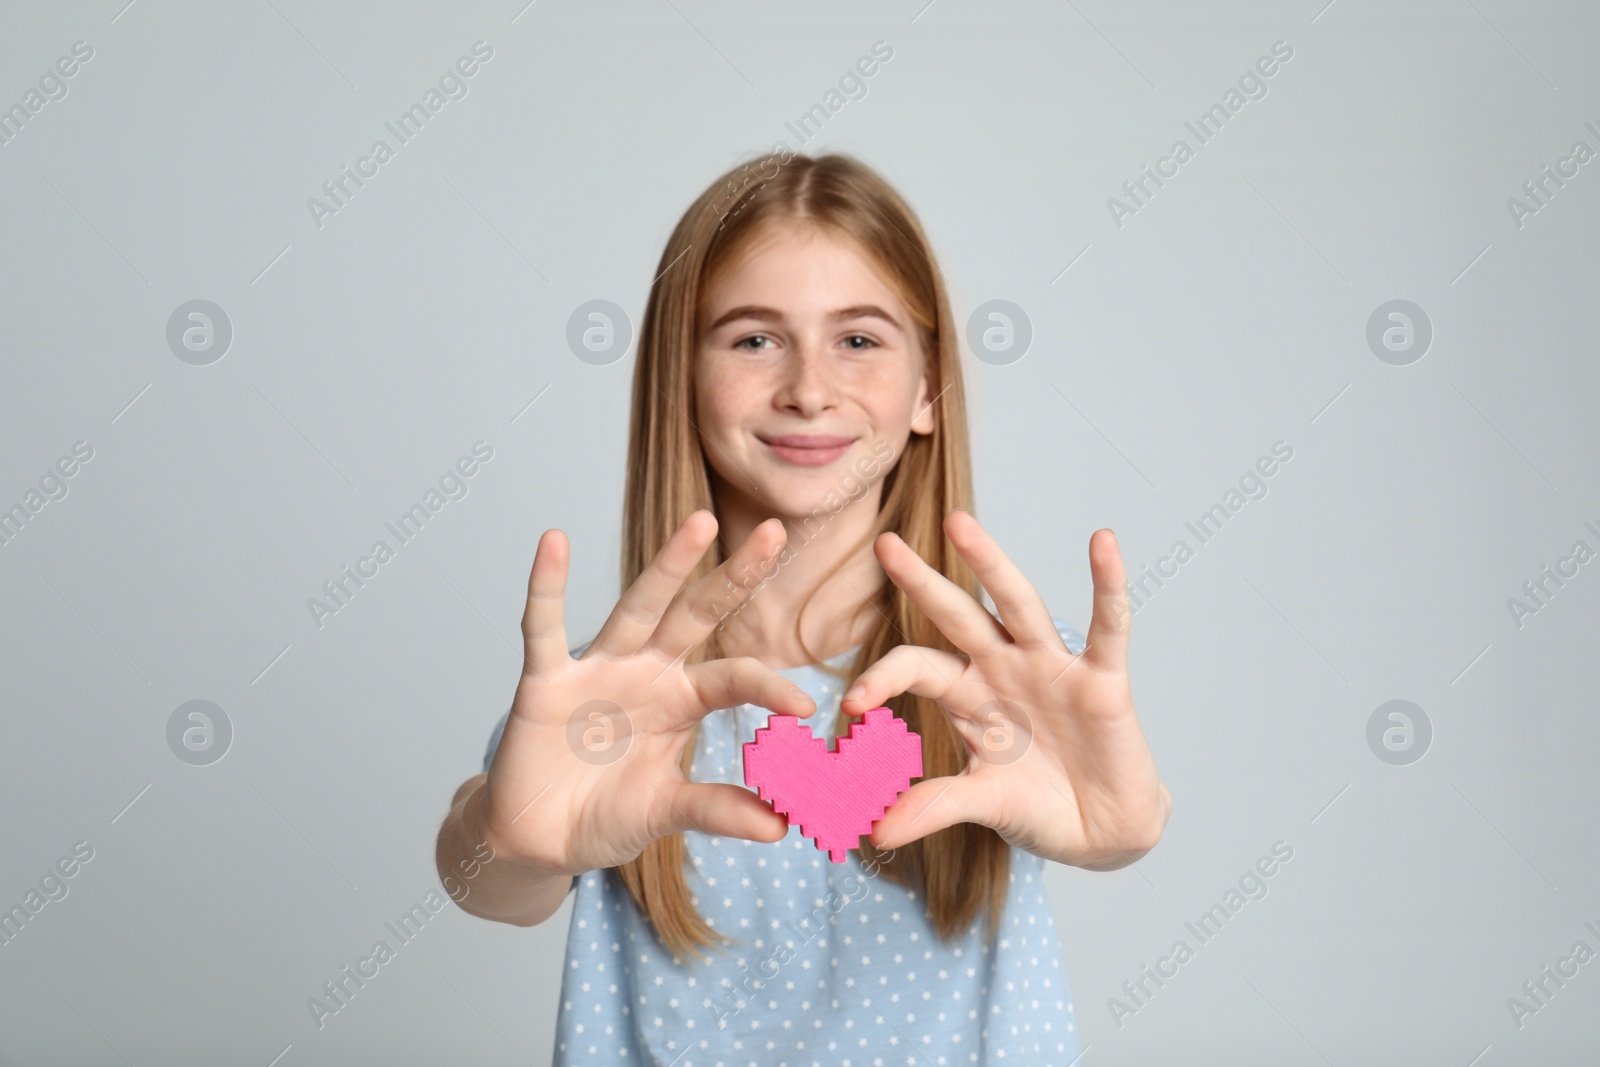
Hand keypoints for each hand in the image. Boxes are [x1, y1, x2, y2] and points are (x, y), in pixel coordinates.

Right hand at [476, 510, 816, 877]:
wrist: (537, 839)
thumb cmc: (605, 815)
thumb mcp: (665, 811)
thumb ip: (716, 810)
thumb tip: (781, 827)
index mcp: (682, 700)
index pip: (735, 678)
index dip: (769, 688)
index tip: (805, 708)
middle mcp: (647, 671)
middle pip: (698, 614)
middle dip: (735, 576)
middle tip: (775, 532)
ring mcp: (597, 669)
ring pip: (638, 607)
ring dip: (669, 565)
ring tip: (702, 522)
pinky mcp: (545, 680)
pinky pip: (543, 627)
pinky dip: (546, 585)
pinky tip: (554, 541)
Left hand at [840, 511, 1171, 869]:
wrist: (1104, 833)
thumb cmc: (1038, 808)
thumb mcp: (981, 804)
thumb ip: (933, 806)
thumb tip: (875, 830)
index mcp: (967, 695)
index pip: (916, 667)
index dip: (882, 678)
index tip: (851, 705)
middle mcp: (1004, 668)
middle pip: (957, 616)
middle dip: (921, 581)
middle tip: (883, 543)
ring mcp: (1052, 668)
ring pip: (1017, 605)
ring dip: (989, 563)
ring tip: (958, 523)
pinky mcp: (1103, 679)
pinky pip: (1109, 624)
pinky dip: (1108, 584)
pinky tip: (1102, 542)